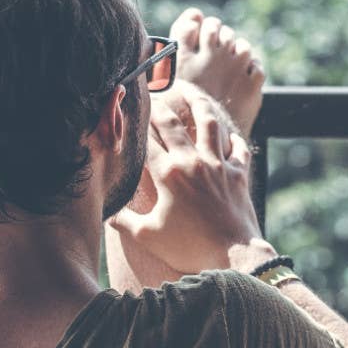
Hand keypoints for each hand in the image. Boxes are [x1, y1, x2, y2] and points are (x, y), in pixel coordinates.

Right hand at [110, 82, 274, 273]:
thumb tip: (108, 214)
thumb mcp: (148, 237)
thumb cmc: (188, 247)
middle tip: (152, 95)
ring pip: (208, 123)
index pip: (147, 141)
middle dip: (159, 107)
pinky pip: (238, 148)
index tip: (128, 113)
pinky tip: (229, 135)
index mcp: (168, 174)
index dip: (136, 125)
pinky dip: (233, 139)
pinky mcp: (238, 174)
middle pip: (172, 124)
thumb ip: (125, 222)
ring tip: (191, 92)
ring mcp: (218, 164)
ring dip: (198, 104)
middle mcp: (192, 162)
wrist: (233, 254)